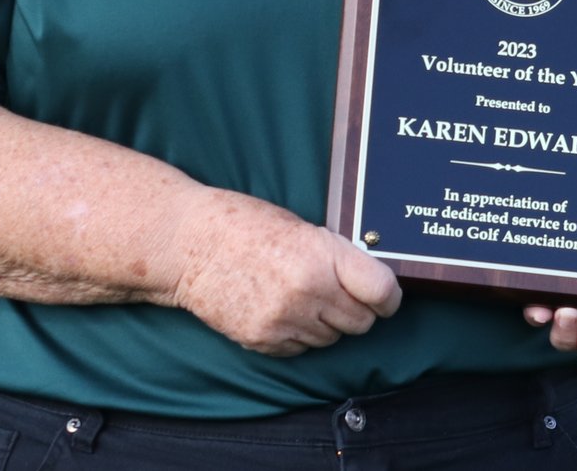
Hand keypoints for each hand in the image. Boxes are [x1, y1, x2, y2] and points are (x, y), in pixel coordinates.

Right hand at [165, 188, 402, 356]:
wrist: (187, 243)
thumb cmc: (243, 226)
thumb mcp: (301, 229)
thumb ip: (335, 257)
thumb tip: (368, 282)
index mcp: (322, 254)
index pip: (382, 291)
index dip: (389, 299)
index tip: (385, 299)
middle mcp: (308, 290)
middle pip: (361, 322)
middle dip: (356, 311)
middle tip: (337, 295)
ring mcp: (285, 319)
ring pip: (331, 339)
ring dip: (324, 324)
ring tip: (298, 296)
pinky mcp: (263, 340)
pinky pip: (300, 349)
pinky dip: (296, 335)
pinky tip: (277, 309)